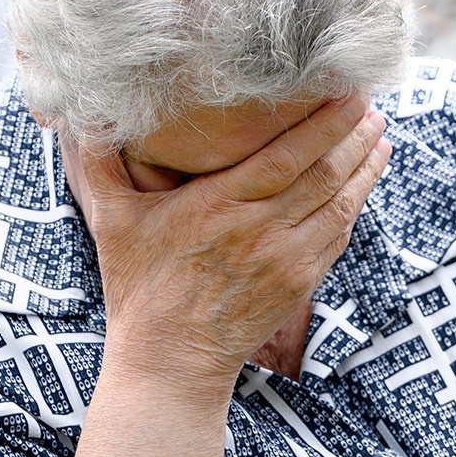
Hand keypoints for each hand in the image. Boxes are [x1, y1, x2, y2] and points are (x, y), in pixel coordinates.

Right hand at [61, 96, 389, 389]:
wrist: (170, 364)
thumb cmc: (138, 287)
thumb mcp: (111, 222)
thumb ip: (98, 163)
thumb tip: (76, 112)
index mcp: (217, 208)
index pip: (284, 156)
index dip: (321, 123)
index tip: (343, 92)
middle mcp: (258, 232)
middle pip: (322, 173)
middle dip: (353, 135)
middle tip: (370, 102)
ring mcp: (285, 260)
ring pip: (339, 203)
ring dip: (364, 166)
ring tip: (379, 134)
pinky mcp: (301, 284)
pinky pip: (338, 235)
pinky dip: (356, 203)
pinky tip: (364, 179)